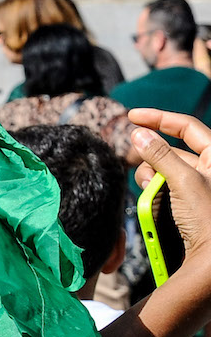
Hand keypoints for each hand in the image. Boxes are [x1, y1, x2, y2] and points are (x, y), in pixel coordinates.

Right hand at [128, 109, 210, 263]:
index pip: (187, 126)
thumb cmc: (209, 221)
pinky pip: (162, 189)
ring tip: (151, 192)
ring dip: (150, 179)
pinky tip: (152, 202)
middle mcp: (208, 170)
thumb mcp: (184, 182)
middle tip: (138, 165)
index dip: (159, 117)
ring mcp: (197, 188)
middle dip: (151, 157)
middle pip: (171, 150)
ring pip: (163, 170)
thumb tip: (139, 134)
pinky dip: (152, 192)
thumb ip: (160, 155)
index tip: (132, 116)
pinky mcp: (186, 204)